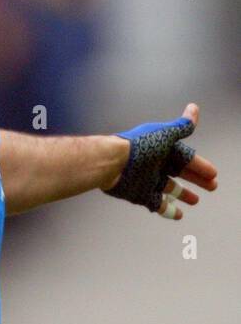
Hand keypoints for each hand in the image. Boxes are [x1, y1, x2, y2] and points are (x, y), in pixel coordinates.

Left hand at [104, 103, 218, 219]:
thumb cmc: (139, 146)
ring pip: (169, 189)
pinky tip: (179, 214)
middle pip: (180, 173)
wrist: (111, 162)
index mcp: (162, 150)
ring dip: (182, 194)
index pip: (186, 158)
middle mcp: (156, 164)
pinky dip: (167, 209)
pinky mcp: (139, 194)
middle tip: (211, 186)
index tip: (213, 173)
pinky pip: (156, 203)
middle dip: (196, 179)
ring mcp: (148, 180)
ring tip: (195, 200)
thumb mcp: (164, 134)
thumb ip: (181, 126)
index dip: (200, 166)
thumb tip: (194, 109)